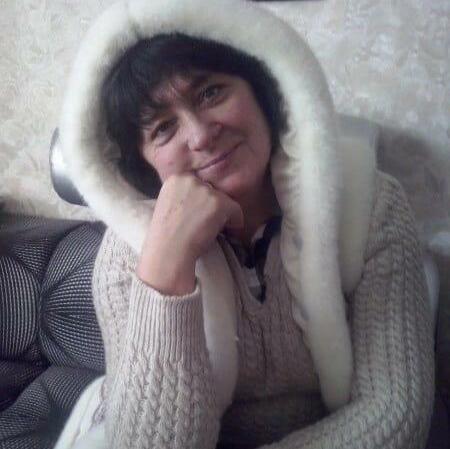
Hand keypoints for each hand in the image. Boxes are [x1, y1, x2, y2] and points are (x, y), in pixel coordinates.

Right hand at [136, 174, 243, 294]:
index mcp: (175, 178)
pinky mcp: (219, 203)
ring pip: (224, 200)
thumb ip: (183, 197)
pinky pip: (236, 210)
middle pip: (211, 190)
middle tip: (203, 224)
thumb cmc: (165, 236)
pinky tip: (222, 233)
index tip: (198, 215)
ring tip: (209, 230)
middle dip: (210, 206)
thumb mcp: (169, 206)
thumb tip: (201, 201)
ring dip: (220, 215)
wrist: (168, 252)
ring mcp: (205, 190)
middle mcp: (190, 179)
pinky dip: (234, 222)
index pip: (198, 184)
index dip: (200, 201)